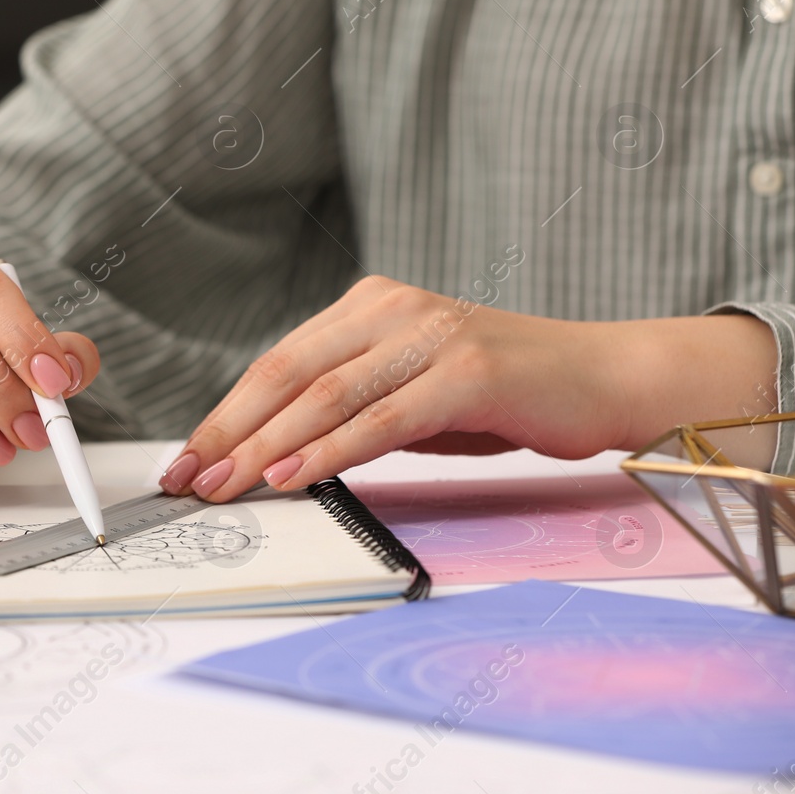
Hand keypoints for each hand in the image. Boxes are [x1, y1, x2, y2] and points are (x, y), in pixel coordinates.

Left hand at [158, 276, 776, 500]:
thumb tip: (276, 458)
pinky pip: (382, 418)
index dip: (226, 414)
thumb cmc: (506, 396)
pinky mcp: (467, 370)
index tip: (186, 460)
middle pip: (287, 375)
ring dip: (266, 448)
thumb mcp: (413, 397)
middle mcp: (392, 308)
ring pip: (325, 396)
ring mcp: (430, 334)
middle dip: (230, 433)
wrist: (609, 379)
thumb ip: (353, 411)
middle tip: (187, 480)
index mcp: (371, 306)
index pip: (279, 363)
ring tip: (225, 487)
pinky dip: (331, 451)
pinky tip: (293, 477)